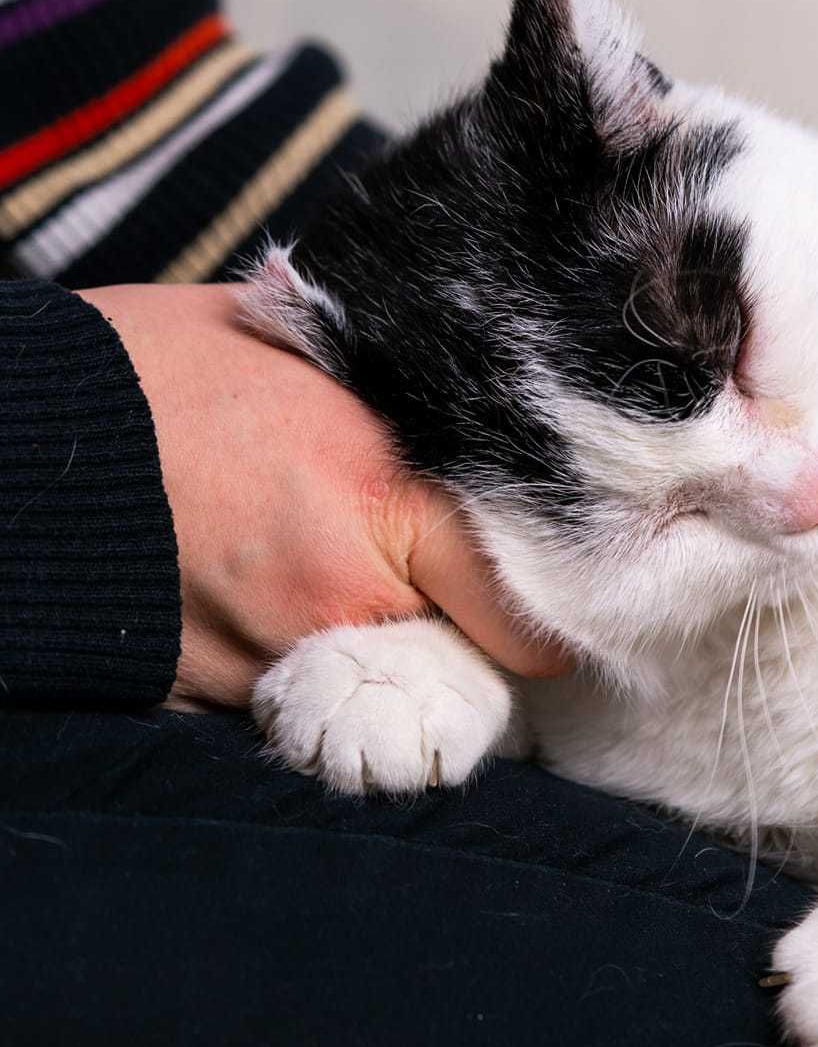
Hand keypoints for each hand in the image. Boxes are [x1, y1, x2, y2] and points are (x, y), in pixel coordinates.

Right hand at [81, 284, 568, 706]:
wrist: (16, 427)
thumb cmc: (161, 364)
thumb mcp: (311, 349)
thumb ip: (413, 407)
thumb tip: (498, 429)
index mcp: (379, 499)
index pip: (525, 622)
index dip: (537, 614)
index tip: (528, 593)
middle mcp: (330, 598)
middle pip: (453, 667)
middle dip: (451, 629)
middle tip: (422, 572)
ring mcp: (259, 660)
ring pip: (370, 690)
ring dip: (366, 646)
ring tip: (315, 563)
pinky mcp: (198, 697)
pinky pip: (286, 698)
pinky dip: (289, 661)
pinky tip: (253, 592)